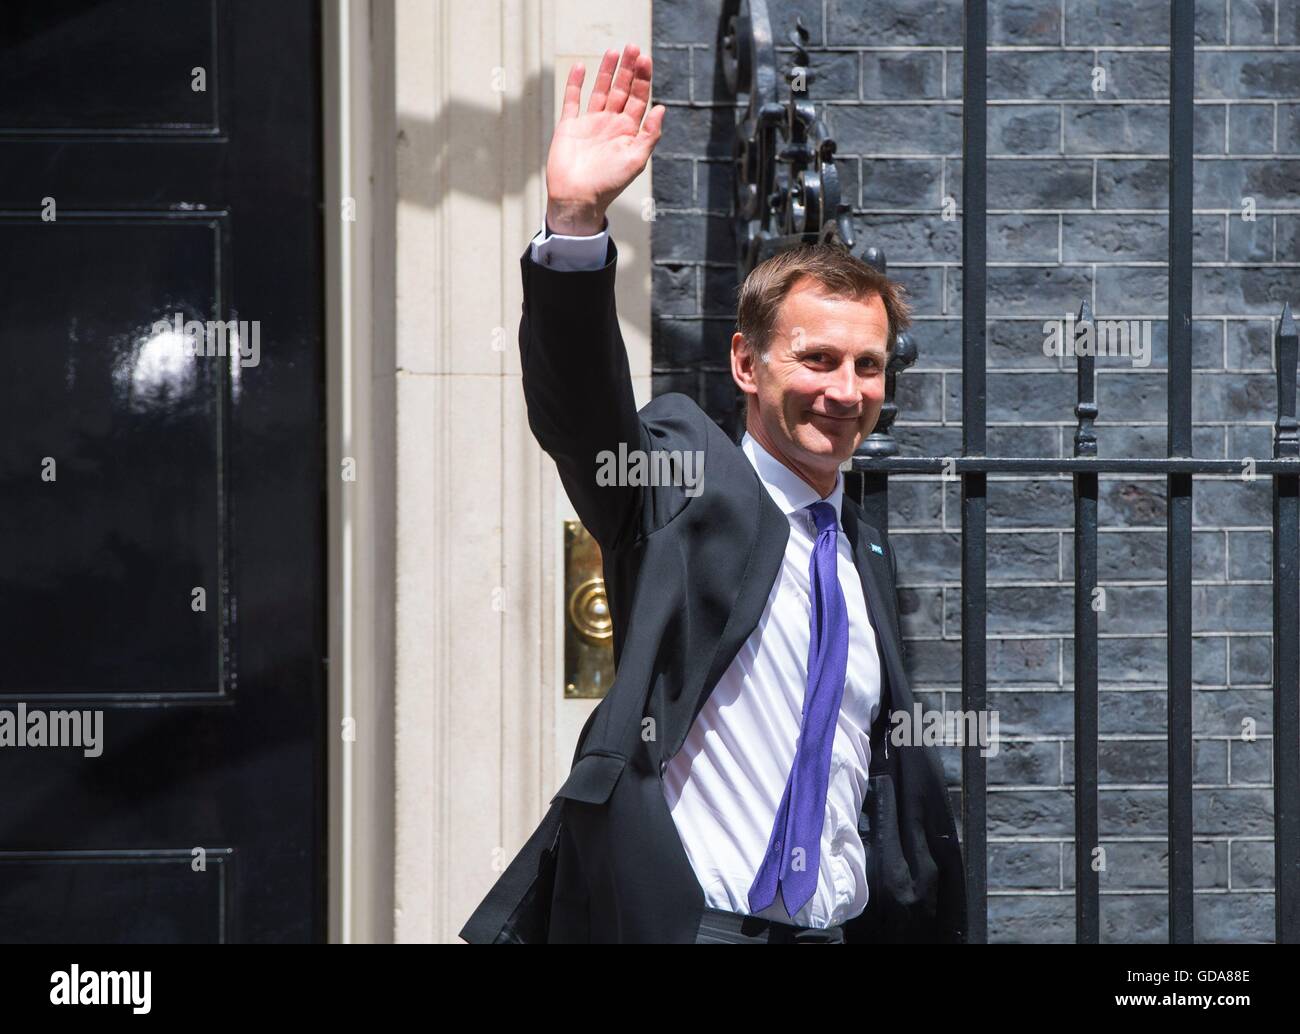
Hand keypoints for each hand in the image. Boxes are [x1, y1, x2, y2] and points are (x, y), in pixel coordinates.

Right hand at [545, 43, 665, 235]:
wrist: (577, 198)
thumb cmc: (608, 184)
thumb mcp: (636, 160)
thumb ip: (649, 134)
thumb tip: (662, 108)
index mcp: (628, 132)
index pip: (639, 99)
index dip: (643, 79)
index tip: (645, 60)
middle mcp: (610, 125)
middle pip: (622, 90)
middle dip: (628, 69)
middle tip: (633, 47)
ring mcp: (590, 123)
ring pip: (600, 90)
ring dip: (607, 71)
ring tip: (614, 51)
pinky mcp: (570, 126)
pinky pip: (573, 100)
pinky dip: (576, 83)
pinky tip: (581, 67)